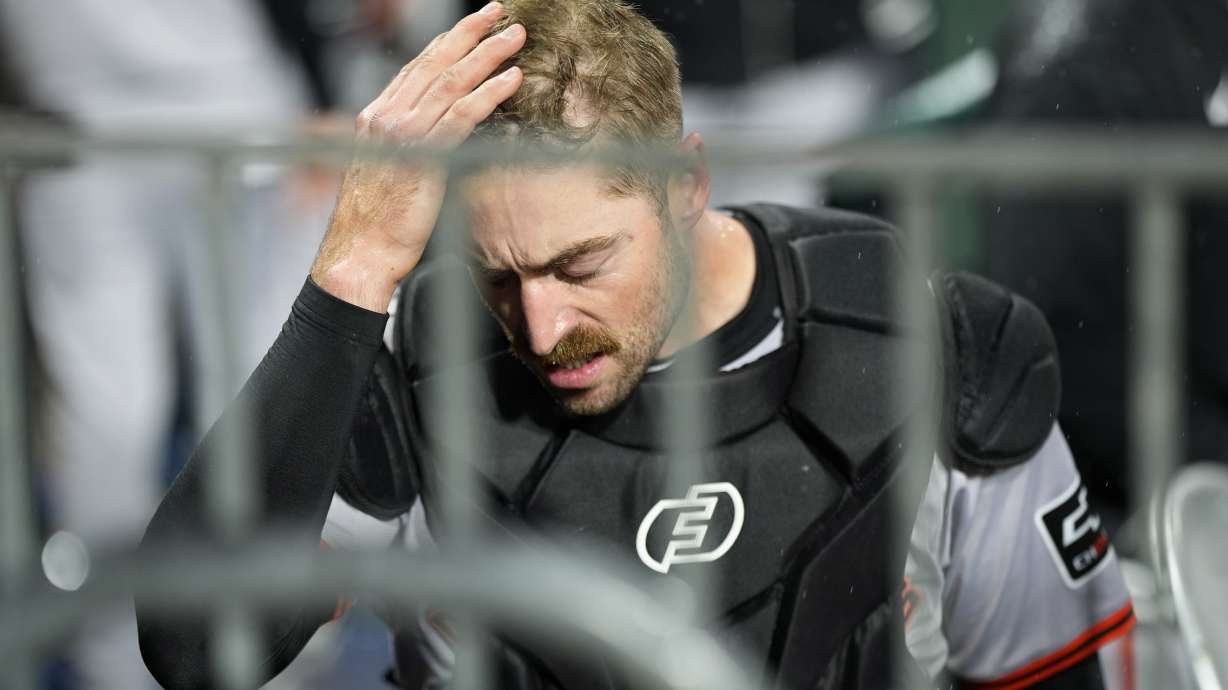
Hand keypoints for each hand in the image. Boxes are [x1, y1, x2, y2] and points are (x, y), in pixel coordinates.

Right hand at [310, 2, 523, 311]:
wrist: (359, 256)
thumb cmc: (374, 227)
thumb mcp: (385, 174)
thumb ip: (408, 147)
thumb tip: (439, 135)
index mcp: (375, 118)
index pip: (416, 69)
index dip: (447, 44)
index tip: (473, 27)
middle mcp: (386, 117)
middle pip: (434, 63)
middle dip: (470, 34)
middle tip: (499, 13)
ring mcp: (403, 134)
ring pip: (452, 81)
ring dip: (488, 55)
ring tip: (515, 37)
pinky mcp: (424, 155)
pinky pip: (463, 114)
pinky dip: (490, 93)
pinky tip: (512, 78)